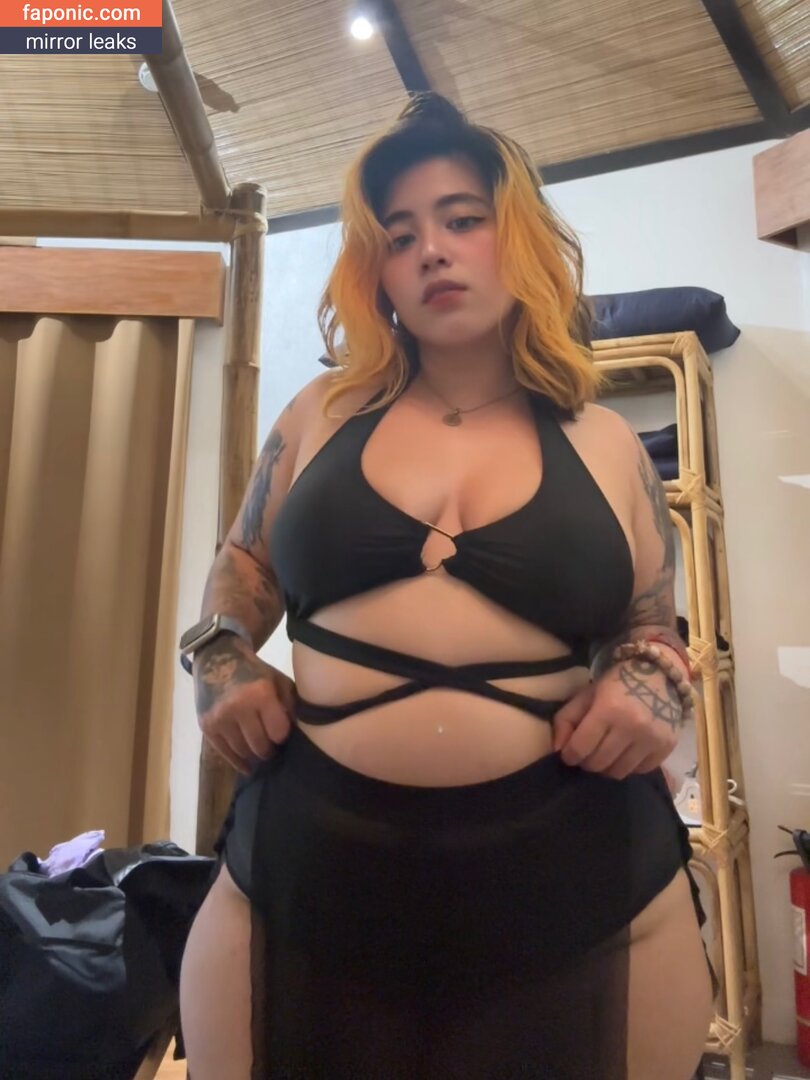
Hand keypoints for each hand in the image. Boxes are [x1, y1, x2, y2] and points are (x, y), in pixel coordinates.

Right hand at [193, 634, 295, 774]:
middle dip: (270, 749)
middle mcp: (237, 707)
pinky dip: (238, 762)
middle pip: (260, 746)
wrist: (217, 658)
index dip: (283, 736)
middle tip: (273, 747)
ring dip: (254, 754)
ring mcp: (219, 718)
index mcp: (260, 693)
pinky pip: (224, 753)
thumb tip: (297, 735)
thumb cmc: (254, 671)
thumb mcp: (278, 681)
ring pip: (243, 752)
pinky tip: (247, 766)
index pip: (278, 732)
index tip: (282, 733)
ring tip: (261, 749)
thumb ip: (290, 706)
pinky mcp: (206, 725)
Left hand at [552, 657, 681, 779]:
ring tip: (606, 753)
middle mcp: (632, 726)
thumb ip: (566, 719)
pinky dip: (629, 766)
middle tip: (587, 753)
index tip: (569, 753)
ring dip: (607, 767)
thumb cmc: (618, 683)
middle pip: (599, 763)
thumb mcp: (587, 694)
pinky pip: (641, 771)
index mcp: (608, 709)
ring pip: (619, 772)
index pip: (581, 747)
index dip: (570, 755)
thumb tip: (557, 748)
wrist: (660, 674)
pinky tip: (626, 752)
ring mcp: (652, 738)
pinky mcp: (667, 747)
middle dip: (587, 762)